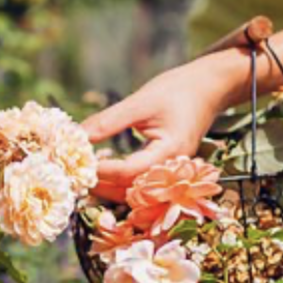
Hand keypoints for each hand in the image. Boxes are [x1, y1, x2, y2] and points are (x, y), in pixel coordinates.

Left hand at [81, 51, 248, 201]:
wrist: (208, 88)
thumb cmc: (177, 90)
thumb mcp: (140, 102)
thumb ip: (109, 122)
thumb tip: (77, 136)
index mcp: (170, 152)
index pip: (128, 171)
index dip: (100, 169)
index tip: (75, 162)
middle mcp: (173, 169)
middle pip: (132, 191)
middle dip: (102, 186)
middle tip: (74, 176)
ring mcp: (172, 172)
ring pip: (137, 194)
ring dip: (110, 189)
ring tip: (84, 178)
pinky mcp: (168, 170)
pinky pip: (143, 186)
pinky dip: (121, 184)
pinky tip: (102, 175)